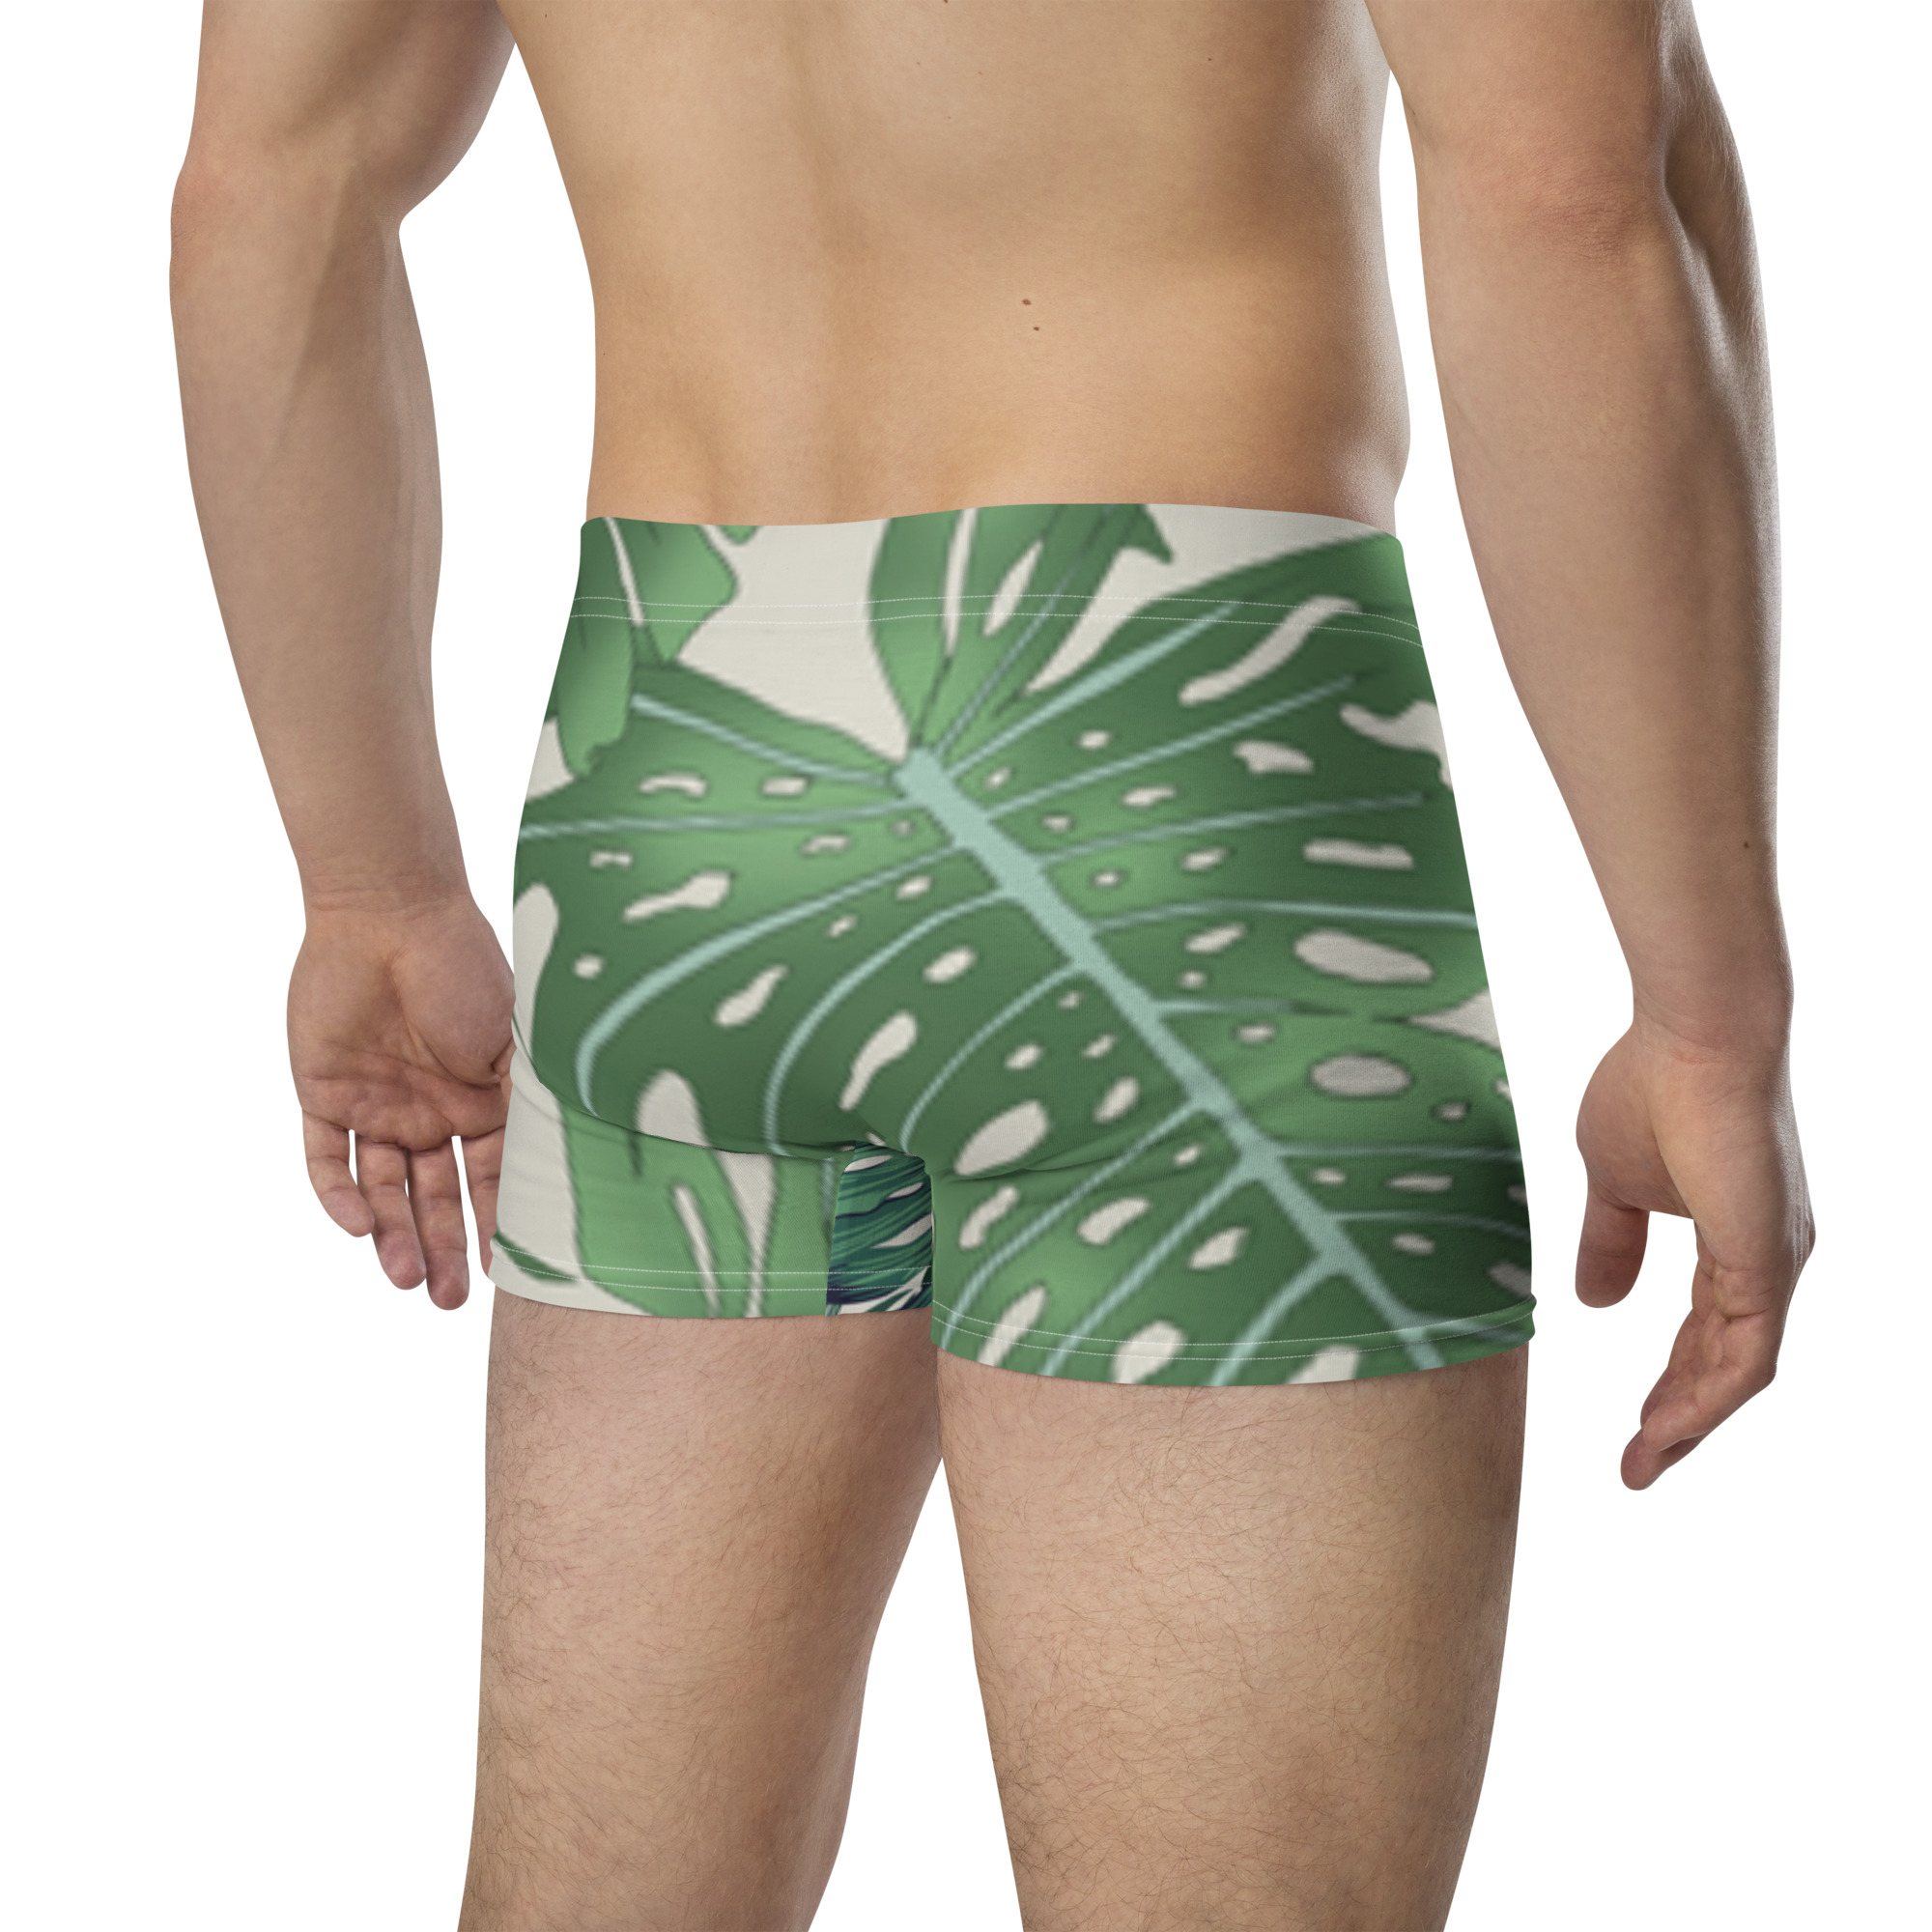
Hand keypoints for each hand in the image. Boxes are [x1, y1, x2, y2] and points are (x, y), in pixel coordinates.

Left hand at [289, 896, 513, 1308]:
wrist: (391, 915)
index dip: (500, 1226)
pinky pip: (325, 1158)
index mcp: (481, 1103)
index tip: (510, 1275)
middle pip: (434, 1198)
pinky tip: (357, 1225)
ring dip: (393, 1237)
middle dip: (444, 1250)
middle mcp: (431, 1113)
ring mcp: (377, 1105)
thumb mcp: (517, 1045)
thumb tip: (567, 1173)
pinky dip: (337, 1195)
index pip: (492, 1180)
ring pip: (383, 1190)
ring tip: (408, 1280)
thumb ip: (530, 1106)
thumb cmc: (466, 970)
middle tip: (451, 1302)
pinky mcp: (324, 1093)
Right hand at [1574, 1017, 1813, 1488]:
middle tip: (1638, 1463)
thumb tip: (1591, 1301)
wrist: (1695, 1036)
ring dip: (1690, 1421)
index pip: (1704, 1330)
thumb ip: (1609, 1242)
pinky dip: (1706, 1396)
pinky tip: (1668, 1425)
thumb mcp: (1611, 1182)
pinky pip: (1745, 1356)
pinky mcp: (1768, 1263)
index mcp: (1734, 1237)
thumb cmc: (1652, 1086)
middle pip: (1725, 1363)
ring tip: (1644, 1459)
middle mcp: (1766, 1258)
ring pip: (1738, 1370)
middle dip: (1680, 1418)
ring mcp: (1773, 1263)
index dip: (1669, 1381)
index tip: (1632, 1426)